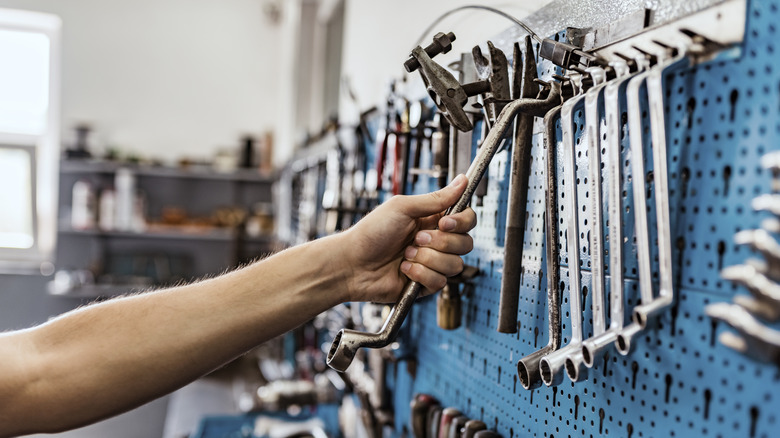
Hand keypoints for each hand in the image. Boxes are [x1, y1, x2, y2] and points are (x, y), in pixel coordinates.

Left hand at [340, 175, 476, 302]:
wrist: (352, 263)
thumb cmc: (371, 232)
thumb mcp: (403, 207)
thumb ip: (437, 198)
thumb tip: (462, 181)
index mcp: (433, 220)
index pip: (466, 220)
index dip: (462, 222)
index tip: (445, 223)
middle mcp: (436, 242)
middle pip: (466, 244)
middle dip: (440, 242)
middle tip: (416, 239)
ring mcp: (432, 264)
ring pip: (454, 265)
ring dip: (427, 259)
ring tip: (406, 254)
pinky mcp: (425, 284)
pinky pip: (440, 282)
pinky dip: (420, 274)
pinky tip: (403, 269)